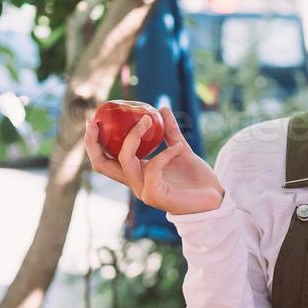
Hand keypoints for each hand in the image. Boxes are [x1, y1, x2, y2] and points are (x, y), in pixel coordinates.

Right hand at [84, 103, 224, 214]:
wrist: (214, 199)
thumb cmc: (196, 178)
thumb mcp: (180, 149)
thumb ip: (170, 132)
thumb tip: (162, 108)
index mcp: (136, 172)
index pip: (104, 160)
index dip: (93, 142)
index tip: (94, 119)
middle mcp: (135, 182)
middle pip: (101, 164)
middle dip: (95, 141)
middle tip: (100, 120)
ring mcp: (143, 190)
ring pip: (125, 159)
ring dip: (134, 135)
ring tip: (149, 119)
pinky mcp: (155, 196)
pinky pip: (153, 167)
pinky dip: (166, 153)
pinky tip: (179, 147)